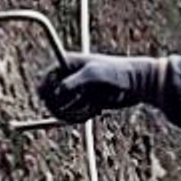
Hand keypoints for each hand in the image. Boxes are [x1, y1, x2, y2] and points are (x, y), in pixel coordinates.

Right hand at [35, 52, 164, 125]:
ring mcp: (75, 91)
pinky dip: (82, 117)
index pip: (44, 82)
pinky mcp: (83, 103)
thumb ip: (74, 81)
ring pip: (60, 111)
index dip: (49, 95)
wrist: (136, 83)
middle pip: (49, 99)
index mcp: (65, 63)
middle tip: (82, 105)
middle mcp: (67, 77)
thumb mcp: (94, 74)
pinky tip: (96, 111)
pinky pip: (72, 117)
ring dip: (75, 113)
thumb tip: (57, 93)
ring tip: (93, 106)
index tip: (62, 100)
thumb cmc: (117, 72)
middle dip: (62, 107)